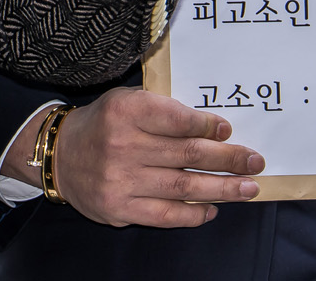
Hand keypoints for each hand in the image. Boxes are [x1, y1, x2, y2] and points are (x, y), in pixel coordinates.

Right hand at [0, 88, 262, 227]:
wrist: (60, 155)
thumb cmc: (103, 124)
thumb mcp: (126, 101)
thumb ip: (163, 110)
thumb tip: (213, 129)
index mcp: (126, 111)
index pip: (177, 120)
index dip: (208, 127)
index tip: (229, 132)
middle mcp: (123, 145)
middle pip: (187, 155)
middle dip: (228, 159)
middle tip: (255, 161)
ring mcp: (122, 180)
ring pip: (183, 187)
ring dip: (221, 189)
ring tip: (247, 188)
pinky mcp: (120, 208)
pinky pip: (166, 215)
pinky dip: (193, 214)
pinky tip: (213, 209)